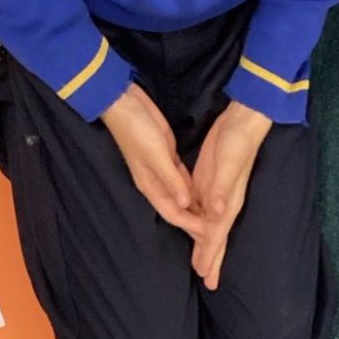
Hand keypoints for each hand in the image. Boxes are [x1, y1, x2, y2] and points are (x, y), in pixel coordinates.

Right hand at [101, 83, 202, 238]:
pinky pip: (184, 180)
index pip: (173, 214)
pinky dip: (195, 190)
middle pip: (179, 209)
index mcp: (151, 186)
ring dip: (197, 208)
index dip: (191, 225)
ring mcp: (163, 171)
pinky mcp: (169, 158)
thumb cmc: (137, 130)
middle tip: (215, 235)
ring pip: (183, 196)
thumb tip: (185, 204)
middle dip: (194, 223)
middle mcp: (157, 183)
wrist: (124, 103)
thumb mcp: (156, 155)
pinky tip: (208, 196)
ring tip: (214, 220)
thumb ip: (171, 179)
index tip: (210, 234)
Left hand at [191, 102, 272, 290]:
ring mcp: (216, 194)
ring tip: (201, 265)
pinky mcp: (209, 183)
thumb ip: (222, 189)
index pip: (216, 236)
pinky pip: (203, 212)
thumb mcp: (228, 164)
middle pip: (215, 238)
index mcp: (227, 202)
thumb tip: (218, 214)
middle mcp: (223, 204)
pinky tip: (196, 232)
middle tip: (207, 281)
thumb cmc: (237, 142)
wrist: (244, 121)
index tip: (206, 277)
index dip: (211, 257)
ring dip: (205, 247)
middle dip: (211, 260)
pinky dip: (200, 226)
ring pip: (208, 228)